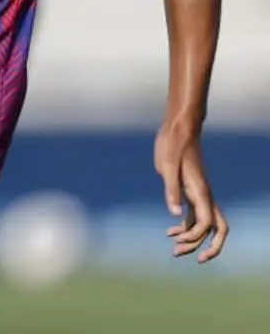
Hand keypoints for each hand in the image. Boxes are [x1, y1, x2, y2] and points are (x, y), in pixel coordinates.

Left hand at [155, 120, 226, 261]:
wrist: (178, 128)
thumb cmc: (173, 144)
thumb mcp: (167, 166)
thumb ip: (171, 190)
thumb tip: (174, 216)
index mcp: (200, 191)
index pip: (207, 223)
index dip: (195, 237)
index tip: (177, 241)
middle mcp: (203, 195)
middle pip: (216, 229)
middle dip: (204, 246)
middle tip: (182, 255)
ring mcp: (198, 194)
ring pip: (203, 225)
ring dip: (192, 239)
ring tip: (174, 250)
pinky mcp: (189, 190)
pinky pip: (193, 215)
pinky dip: (185, 227)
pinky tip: (169, 232)